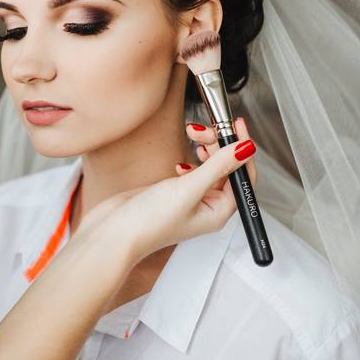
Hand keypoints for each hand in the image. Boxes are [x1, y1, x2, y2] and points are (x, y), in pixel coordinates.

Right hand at [80, 126, 257, 263]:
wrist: (112, 233)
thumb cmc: (148, 223)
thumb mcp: (188, 189)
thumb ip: (218, 166)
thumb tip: (246, 148)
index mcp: (219, 212)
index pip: (243, 175)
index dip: (242, 149)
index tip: (236, 125)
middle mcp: (207, 207)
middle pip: (227, 168)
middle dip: (218, 145)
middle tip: (202, 130)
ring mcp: (190, 200)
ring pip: (209, 167)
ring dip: (205, 148)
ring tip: (192, 135)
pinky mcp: (173, 194)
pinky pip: (193, 171)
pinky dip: (191, 159)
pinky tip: (181, 161)